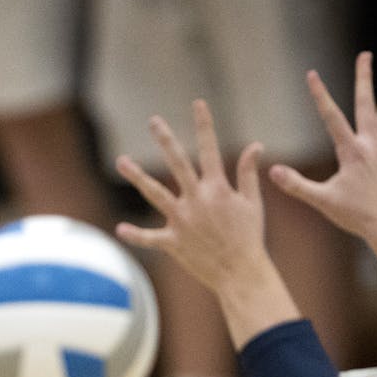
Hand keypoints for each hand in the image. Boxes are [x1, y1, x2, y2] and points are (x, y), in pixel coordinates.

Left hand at [114, 99, 271, 295]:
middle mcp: (197, 201)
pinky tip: (120, 228)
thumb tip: (255, 145)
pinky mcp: (174, 243)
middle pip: (178, 164)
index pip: (210, 150)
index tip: (198, 103)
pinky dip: (136, 235)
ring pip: (155, 194)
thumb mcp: (252, 202)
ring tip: (121, 160)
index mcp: (218, 189)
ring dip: (138, 177)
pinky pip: (150, 238)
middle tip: (154, 120)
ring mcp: (183, 221)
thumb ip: (248, 173)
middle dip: (166, 140)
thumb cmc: (249, 238)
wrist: (242, 273)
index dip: (205, 125)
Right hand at [268, 54, 376, 243]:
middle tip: (365, 56)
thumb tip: (272, 171)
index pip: (331, 117)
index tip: (311, 74)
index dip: (320, 95)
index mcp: (351, 152)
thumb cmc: (355, 216)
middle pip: (366, 105)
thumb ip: (296, 184)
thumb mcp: (321, 201)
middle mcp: (370, 146)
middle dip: (364, 79)